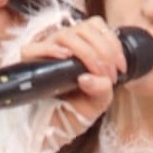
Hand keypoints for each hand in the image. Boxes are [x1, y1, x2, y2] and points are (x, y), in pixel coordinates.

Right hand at [18, 16, 123, 138]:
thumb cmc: (80, 106)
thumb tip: (85, 78)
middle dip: (103, 51)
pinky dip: (50, 49)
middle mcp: (64, 43)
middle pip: (84, 29)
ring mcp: (47, 51)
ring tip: (92, 71)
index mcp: (82, 43)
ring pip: (65, 34)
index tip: (121, 67)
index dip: (112, 43)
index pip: (96, 26)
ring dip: (85, 52)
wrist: (61, 126)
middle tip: (110, 75)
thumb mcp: (100, 99)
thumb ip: (102, 88)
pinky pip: (33, 48)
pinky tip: (64, 57)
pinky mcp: (30, 63)